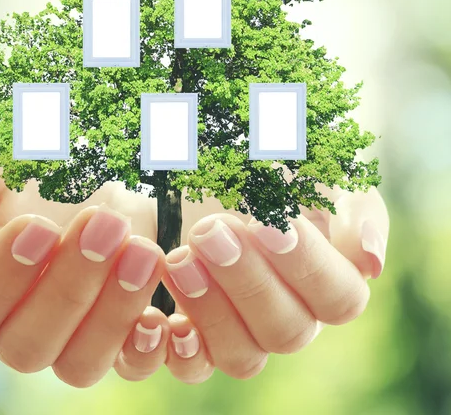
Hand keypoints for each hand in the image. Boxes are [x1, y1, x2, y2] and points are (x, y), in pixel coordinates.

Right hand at [0, 150, 172, 386]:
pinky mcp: (121, 332)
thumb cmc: (25, 170)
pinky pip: (132, 364)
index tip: (36, 226)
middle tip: (101, 223)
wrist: (93, 163)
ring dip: (112, 310)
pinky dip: (146, 345)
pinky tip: (161, 310)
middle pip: (26, 348)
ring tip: (141, 250)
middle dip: (67, 286)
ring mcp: (72, 336)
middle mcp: (19, 326)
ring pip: (80, 364)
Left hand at [160, 185, 388, 380]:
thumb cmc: (255, 165)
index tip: (273, 221)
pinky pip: (187, 368)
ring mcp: (234, 327)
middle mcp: (282, 312)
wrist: (189, 161)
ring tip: (180, 258)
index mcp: (320, 278)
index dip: (309, 266)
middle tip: (210, 232)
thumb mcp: (309, 167)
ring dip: (210, 310)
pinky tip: (160, 318)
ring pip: (241, 357)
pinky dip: (174, 353)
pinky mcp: (185, 331)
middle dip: (249, 281)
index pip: (339, 298)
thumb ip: (350, 207)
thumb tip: (369, 261)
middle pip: (288, 331)